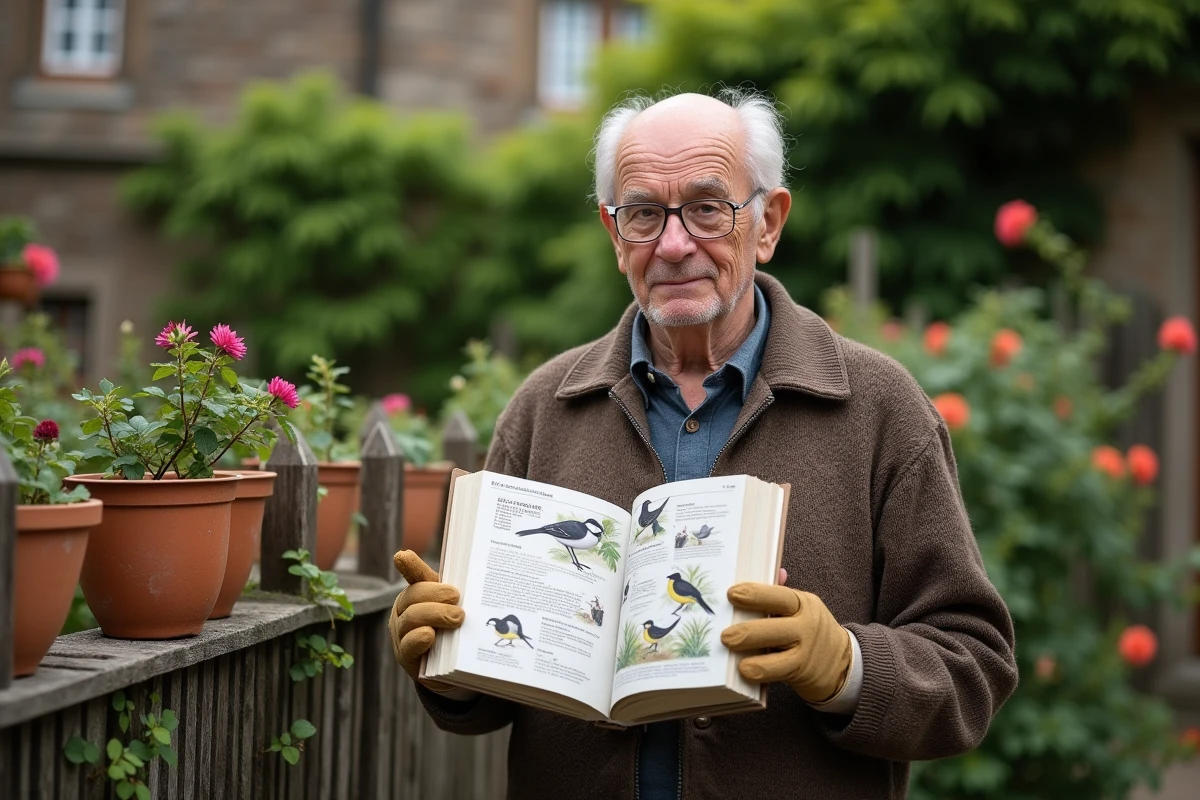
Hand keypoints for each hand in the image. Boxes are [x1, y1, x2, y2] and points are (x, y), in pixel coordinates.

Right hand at [388, 550, 464, 681]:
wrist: (452, 669)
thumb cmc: (454, 631)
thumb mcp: (459, 609)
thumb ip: (462, 596)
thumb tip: (482, 581)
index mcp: (418, 593)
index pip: (415, 576)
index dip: (410, 566)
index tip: (403, 556)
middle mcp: (404, 610)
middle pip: (414, 595)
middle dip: (435, 595)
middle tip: (457, 599)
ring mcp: (401, 633)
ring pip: (411, 618)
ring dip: (434, 615)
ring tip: (457, 618)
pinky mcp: (405, 656)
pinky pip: (408, 644)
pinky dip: (419, 638)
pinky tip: (430, 636)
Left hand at [721, 582, 851, 703]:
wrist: (841, 662)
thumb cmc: (809, 631)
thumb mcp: (801, 608)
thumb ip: (781, 594)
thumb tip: (774, 570)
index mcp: (803, 603)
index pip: (780, 596)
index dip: (756, 594)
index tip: (732, 594)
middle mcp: (806, 624)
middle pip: (776, 625)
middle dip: (748, 629)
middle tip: (724, 634)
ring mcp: (806, 649)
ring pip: (777, 649)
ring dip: (751, 650)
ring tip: (730, 649)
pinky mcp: (802, 670)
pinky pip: (778, 670)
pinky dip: (760, 669)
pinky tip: (744, 669)